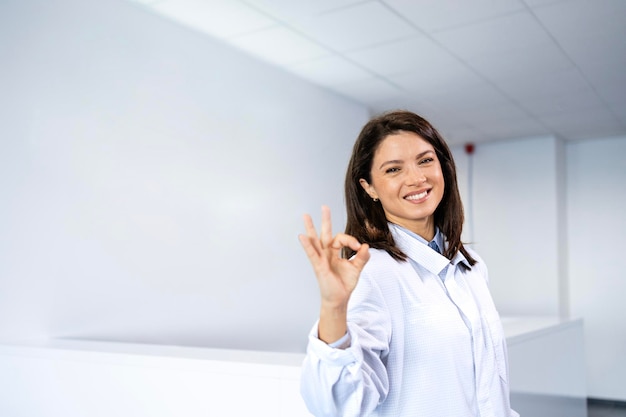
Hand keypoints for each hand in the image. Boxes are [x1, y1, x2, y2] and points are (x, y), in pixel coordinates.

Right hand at [299, 206, 369, 341]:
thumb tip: (366, 246)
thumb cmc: (344, 284)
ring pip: (315, 240)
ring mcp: (321, 259)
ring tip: (306, 215)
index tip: (359, 247)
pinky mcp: (318, 266)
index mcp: (334, 252)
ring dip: (310, 228)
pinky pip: (312, 254)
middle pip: (325, 233)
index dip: (351, 240)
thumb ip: (362, 258)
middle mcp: (326, 253)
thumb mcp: (356, 269)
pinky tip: (302, 236)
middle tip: (324, 206)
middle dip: (325, 220)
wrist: (339, 299)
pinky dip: (307, 245)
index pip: (341, 239)